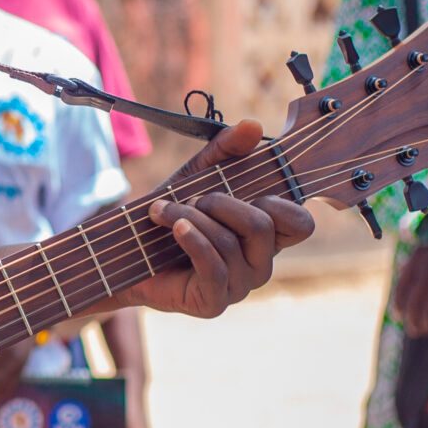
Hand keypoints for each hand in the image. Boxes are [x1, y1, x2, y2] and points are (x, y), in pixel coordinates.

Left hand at [112, 121, 313, 318]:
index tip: (252, 188)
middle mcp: (261, 263)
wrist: (126, 252)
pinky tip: (173, 226)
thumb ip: (225, 150)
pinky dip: (191, 239)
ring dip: (190, 217)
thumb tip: (253, 125)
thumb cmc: (170, 214)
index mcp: (267, 236)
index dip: (283, 204)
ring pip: (230, 242)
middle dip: (220, 202)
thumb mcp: (197, 175)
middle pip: (262, 225)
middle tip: (193, 198)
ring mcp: (240, 286)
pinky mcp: (214, 302)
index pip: (301, 224)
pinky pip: (214, 266)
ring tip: (163, 211)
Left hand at [392, 212, 427, 337]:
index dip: (399, 306)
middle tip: (415, 332)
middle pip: (414, 303)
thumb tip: (412, 286)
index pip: (401, 290)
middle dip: (413, 321)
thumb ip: (419, 265)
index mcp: (416, 261)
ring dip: (427, 323)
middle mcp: (427, 270)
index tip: (399, 318)